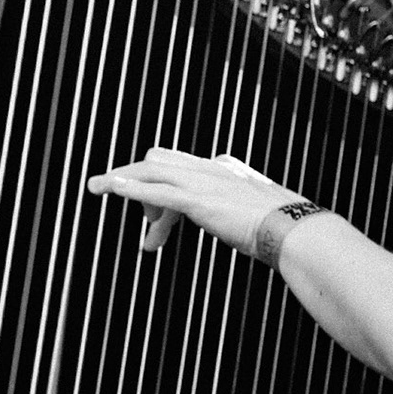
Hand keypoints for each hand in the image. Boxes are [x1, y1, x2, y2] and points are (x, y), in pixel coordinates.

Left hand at [86, 148, 297, 253]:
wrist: (296, 232)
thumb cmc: (283, 229)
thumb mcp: (255, 216)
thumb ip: (240, 214)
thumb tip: (241, 227)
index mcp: (223, 170)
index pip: (180, 167)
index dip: (158, 188)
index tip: (153, 220)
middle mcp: (210, 170)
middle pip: (158, 161)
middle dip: (134, 181)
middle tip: (116, 200)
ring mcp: (204, 183)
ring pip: (150, 171)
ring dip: (120, 181)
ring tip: (96, 188)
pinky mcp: (200, 201)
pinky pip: (157, 191)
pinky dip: (130, 188)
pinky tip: (111, 188)